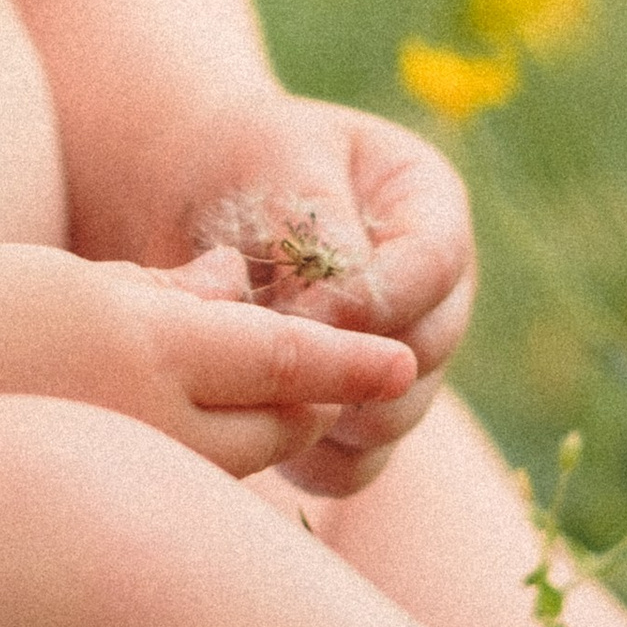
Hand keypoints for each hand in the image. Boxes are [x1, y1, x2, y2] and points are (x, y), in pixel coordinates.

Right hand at [0, 238, 416, 482]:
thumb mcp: (64, 278)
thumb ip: (159, 294)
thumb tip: (233, 290)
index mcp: (142, 343)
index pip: (278, 358)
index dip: (347, 364)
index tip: (403, 364)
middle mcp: (145, 420)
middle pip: (273, 426)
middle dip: (307, 402)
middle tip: (330, 373)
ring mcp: (119, 474)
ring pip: (228, 465)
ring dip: (255, 436)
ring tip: (266, 404)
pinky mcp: (91, 507)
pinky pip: (174, 492)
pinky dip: (198, 466)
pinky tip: (179, 444)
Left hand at [187, 94, 476, 495]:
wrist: (191, 195)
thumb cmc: (237, 163)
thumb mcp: (276, 165)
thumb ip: (316, 229)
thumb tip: (336, 316)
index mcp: (425, 201)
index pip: (435, 262)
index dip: (376, 296)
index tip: (302, 312)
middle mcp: (433, 285)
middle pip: (427, 348)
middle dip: (347, 360)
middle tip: (270, 361)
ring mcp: (404, 352)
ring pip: (397, 415)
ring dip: (328, 412)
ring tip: (255, 386)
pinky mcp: (360, 410)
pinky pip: (356, 464)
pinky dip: (309, 458)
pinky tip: (256, 430)